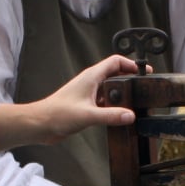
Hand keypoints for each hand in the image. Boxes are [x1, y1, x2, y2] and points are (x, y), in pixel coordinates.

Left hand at [0, 54, 138, 150]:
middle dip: (130, 78)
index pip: (115, 62)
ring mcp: (88, 93)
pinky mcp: (86, 105)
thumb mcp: (88, 115)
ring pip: (110, 89)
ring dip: (122, 93)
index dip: (131, 64)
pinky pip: (104, 101)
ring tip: (135, 102)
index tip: (144, 72)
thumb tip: (130, 115)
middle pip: (115, 74)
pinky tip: (119, 115)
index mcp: (91, 77)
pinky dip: (113, 105)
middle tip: (143, 88)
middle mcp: (91, 82)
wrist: (40, 124)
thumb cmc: (57, 114)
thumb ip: (110, 115)